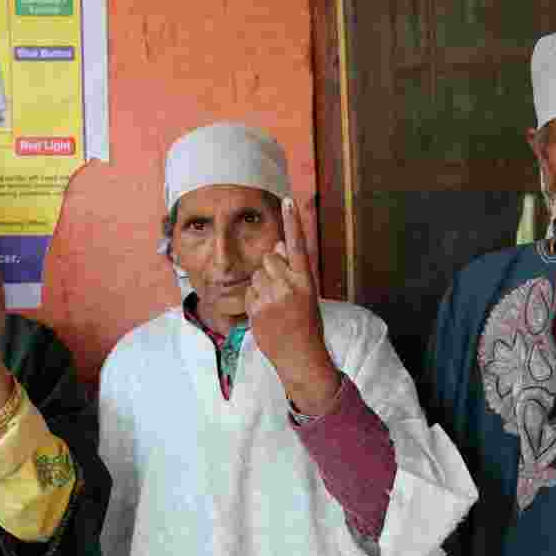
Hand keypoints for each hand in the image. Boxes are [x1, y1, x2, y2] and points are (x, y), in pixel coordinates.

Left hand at [245, 198, 339, 414]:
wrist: (300, 355)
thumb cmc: (306, 323)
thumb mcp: (307, 294)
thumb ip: (293, 269)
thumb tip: (280, 244)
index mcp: (306, 280)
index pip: (299, 244)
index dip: (293, 221)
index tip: (288, 199)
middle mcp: (290, 285)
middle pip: (269, 257)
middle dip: (270, 268)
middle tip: (281, 291)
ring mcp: (272, 298)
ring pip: (256, 274)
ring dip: (261, 285)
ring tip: (275, 305)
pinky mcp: (257, 309)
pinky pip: (249, 291)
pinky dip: (255, 300)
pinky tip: (267, 314)